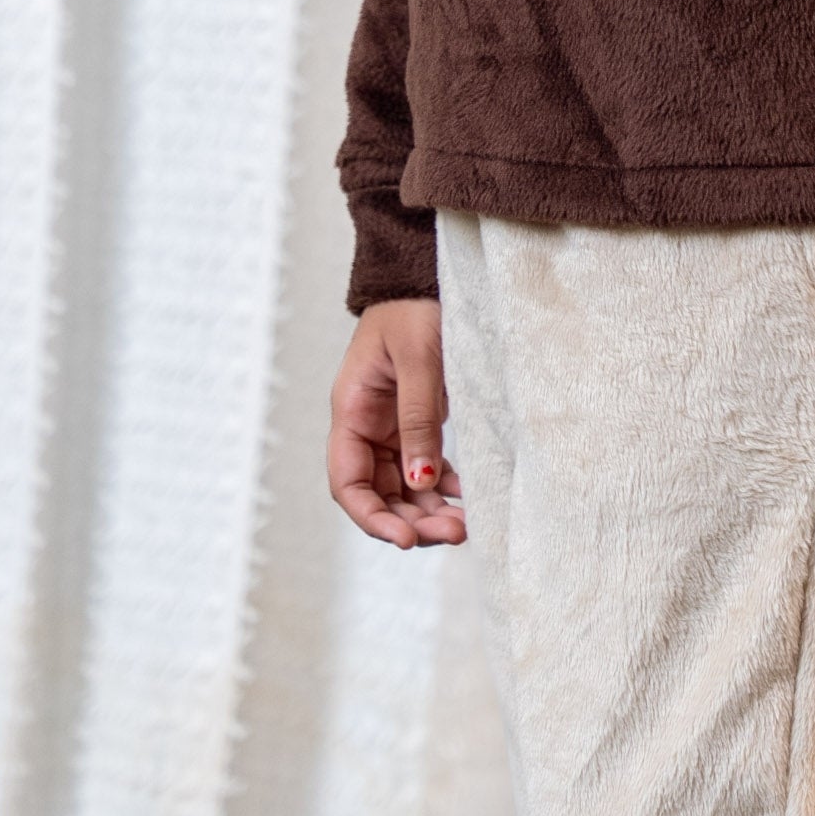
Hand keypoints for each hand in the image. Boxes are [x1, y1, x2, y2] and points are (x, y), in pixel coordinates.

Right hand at [328, 298, 466, 547]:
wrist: (426, 276)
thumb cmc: (417, 307)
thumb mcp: (420, 359)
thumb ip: (418, 420)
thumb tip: (420, 482)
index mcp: (351, 410)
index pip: (348, 482)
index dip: (372, 517)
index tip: (407, 540)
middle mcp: (365, 425)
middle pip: (377, 493)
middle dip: (410, 521)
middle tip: (455, 533)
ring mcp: (390, 426)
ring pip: (402, 486)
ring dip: (428, 510)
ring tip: (465, 526)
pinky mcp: (415, 421)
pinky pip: (423, 467)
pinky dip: (442, 487)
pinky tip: (466, 498)